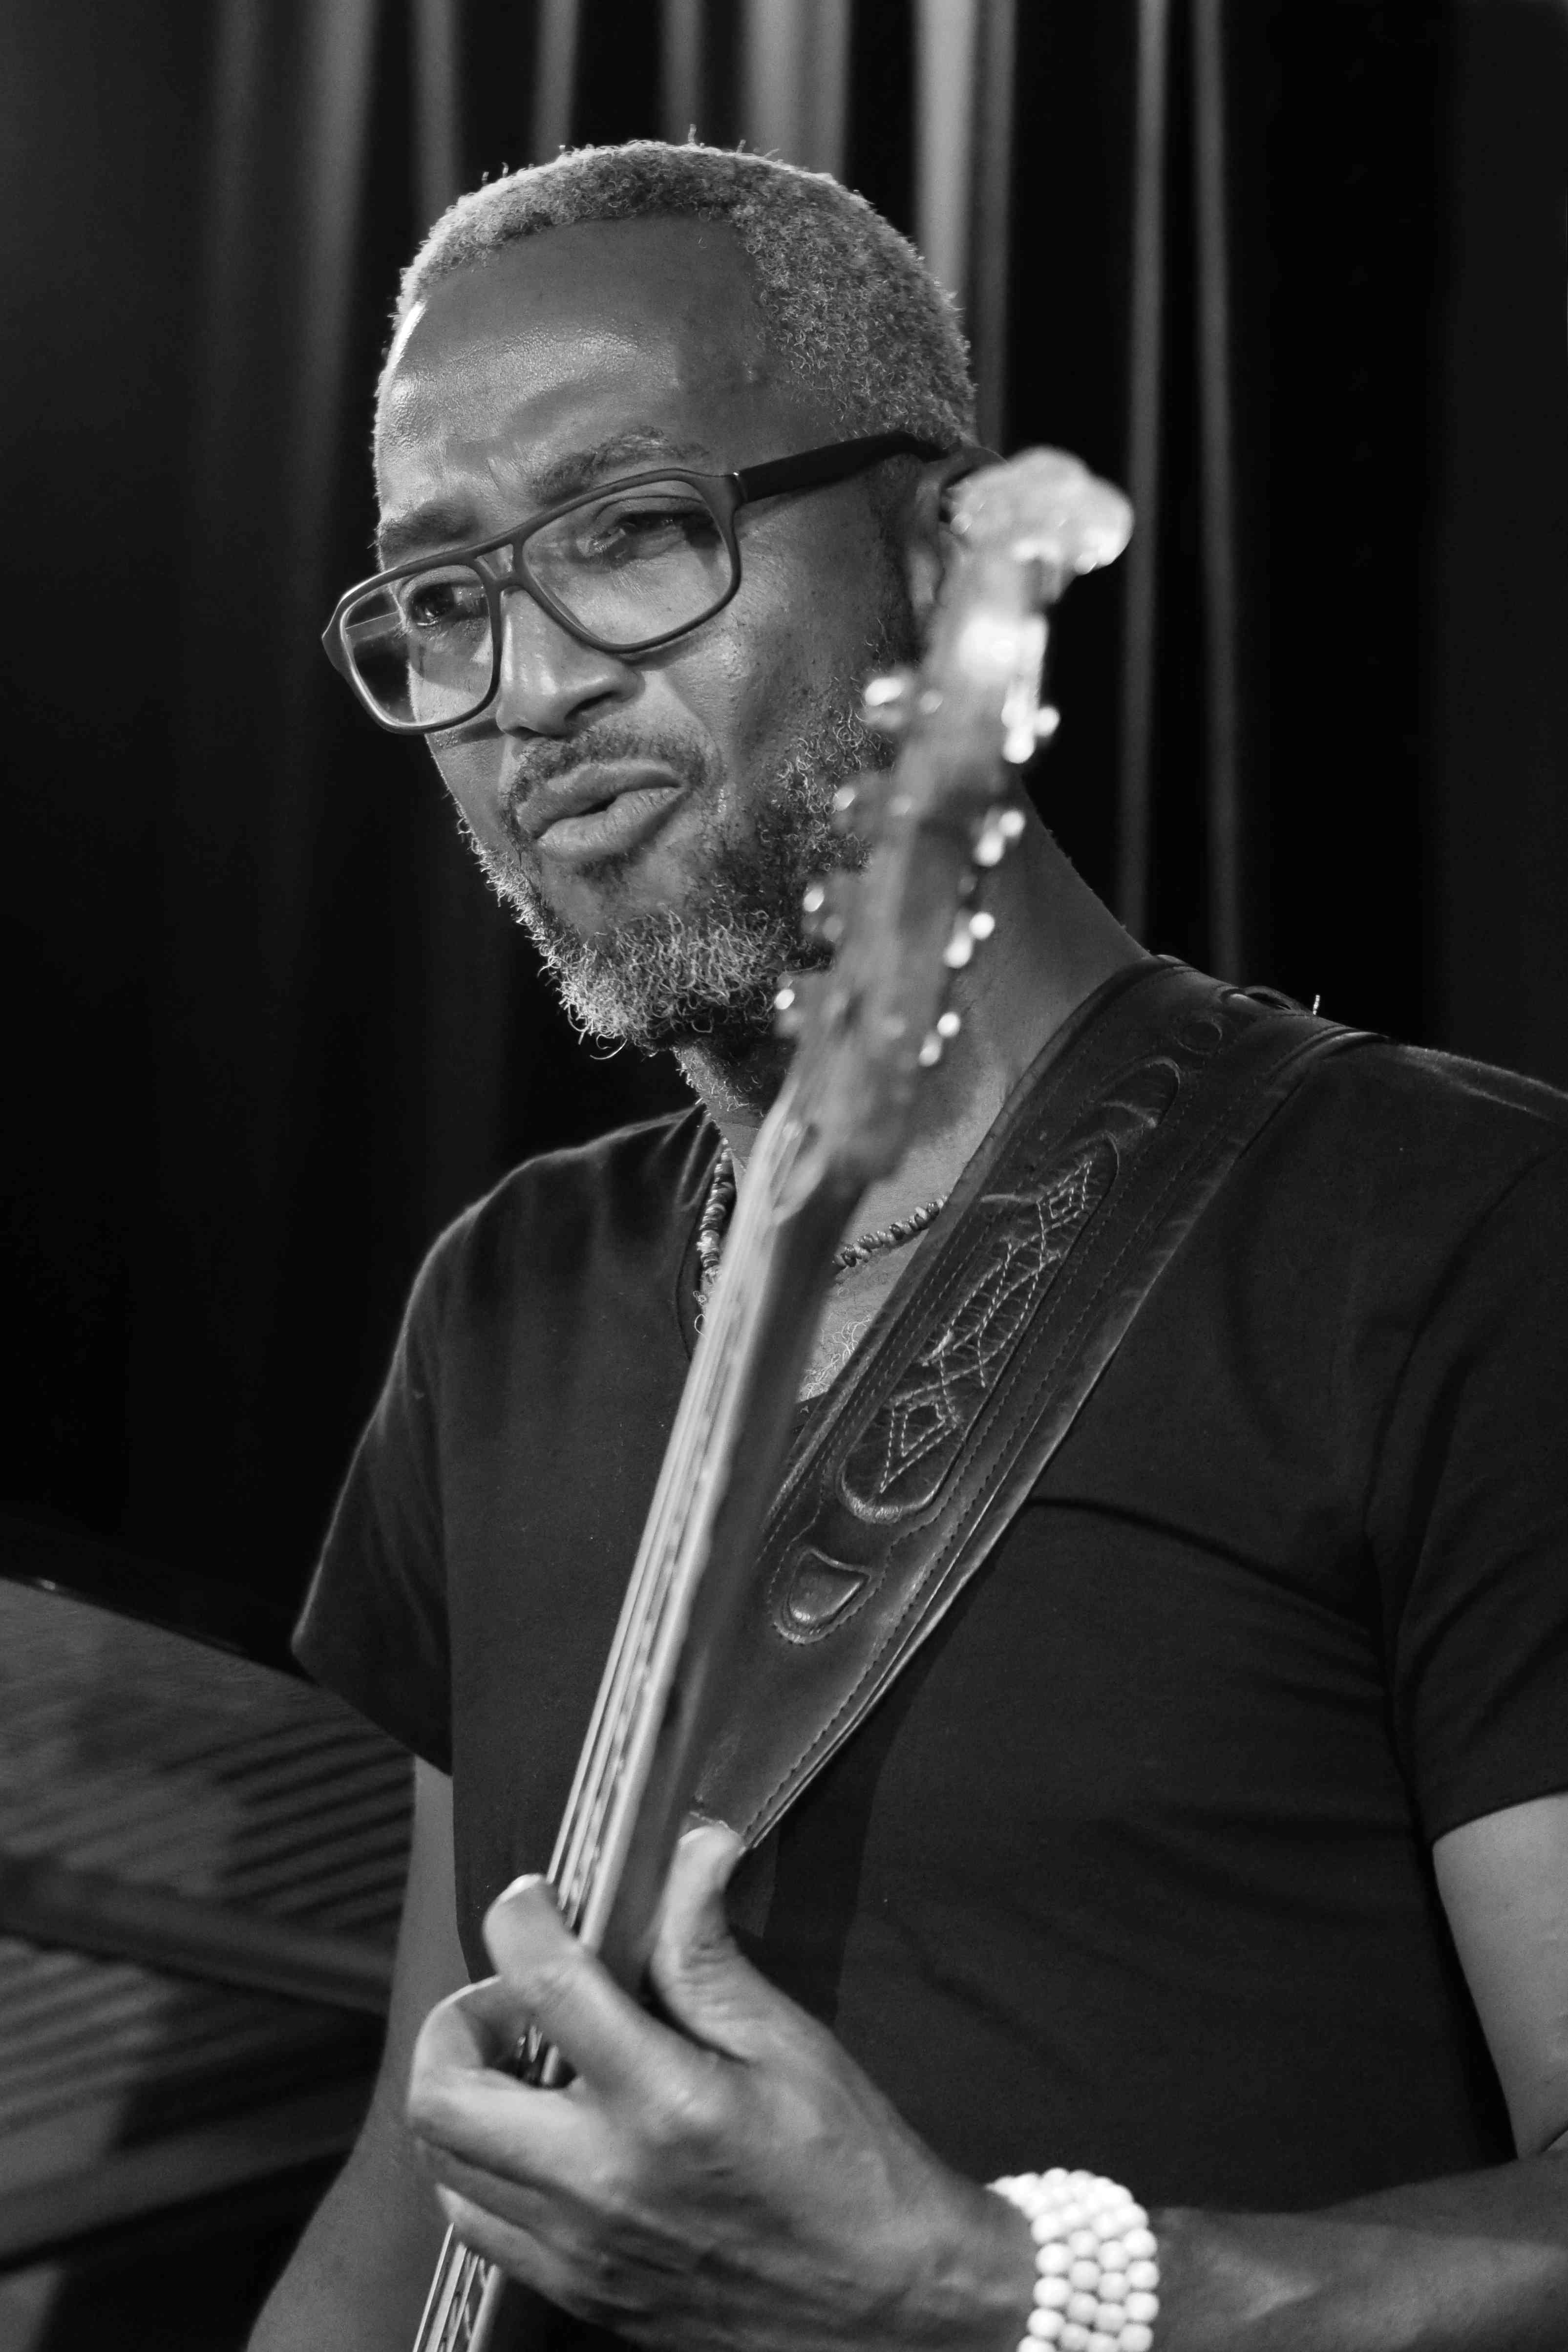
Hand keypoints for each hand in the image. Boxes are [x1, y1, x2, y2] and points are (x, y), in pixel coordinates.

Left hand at [406, 1822, 1035, 2351]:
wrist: (890, 2309)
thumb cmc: (852, 2168)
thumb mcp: (790, 2041)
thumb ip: (708, 1949)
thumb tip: (691, 1848)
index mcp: (663, 2105)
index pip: (544, 1986)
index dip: (520, 1919)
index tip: (532, 1899)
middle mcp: (600, 2184)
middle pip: (444, 2093)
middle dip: (460, 2019)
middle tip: (517, 1995)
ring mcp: (578, 2250)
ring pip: (442, 2163)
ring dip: (462, 2094)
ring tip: (523, 2063)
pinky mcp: (577, 2293)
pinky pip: (475, 2224)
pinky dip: (478, 2165)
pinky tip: (538, 2135)